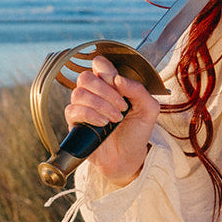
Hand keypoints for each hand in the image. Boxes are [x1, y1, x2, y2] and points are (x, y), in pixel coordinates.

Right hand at [64, 55, 161, 187]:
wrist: (129, 157)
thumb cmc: (137, 131)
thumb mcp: (148, 109)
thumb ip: (139, 90)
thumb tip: (118, 79)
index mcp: (111, 85)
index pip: (99, 64)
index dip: (107, 71)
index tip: (119, 86)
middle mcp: (94, 93)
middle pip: (85, 77)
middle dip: (106, 91)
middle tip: (122, 107)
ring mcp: (83, 107)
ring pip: (78, 93)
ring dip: (100, 105)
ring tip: (115, 119)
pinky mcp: (75, 123)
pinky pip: (72, 110)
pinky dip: (90, 115)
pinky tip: (103, 124)